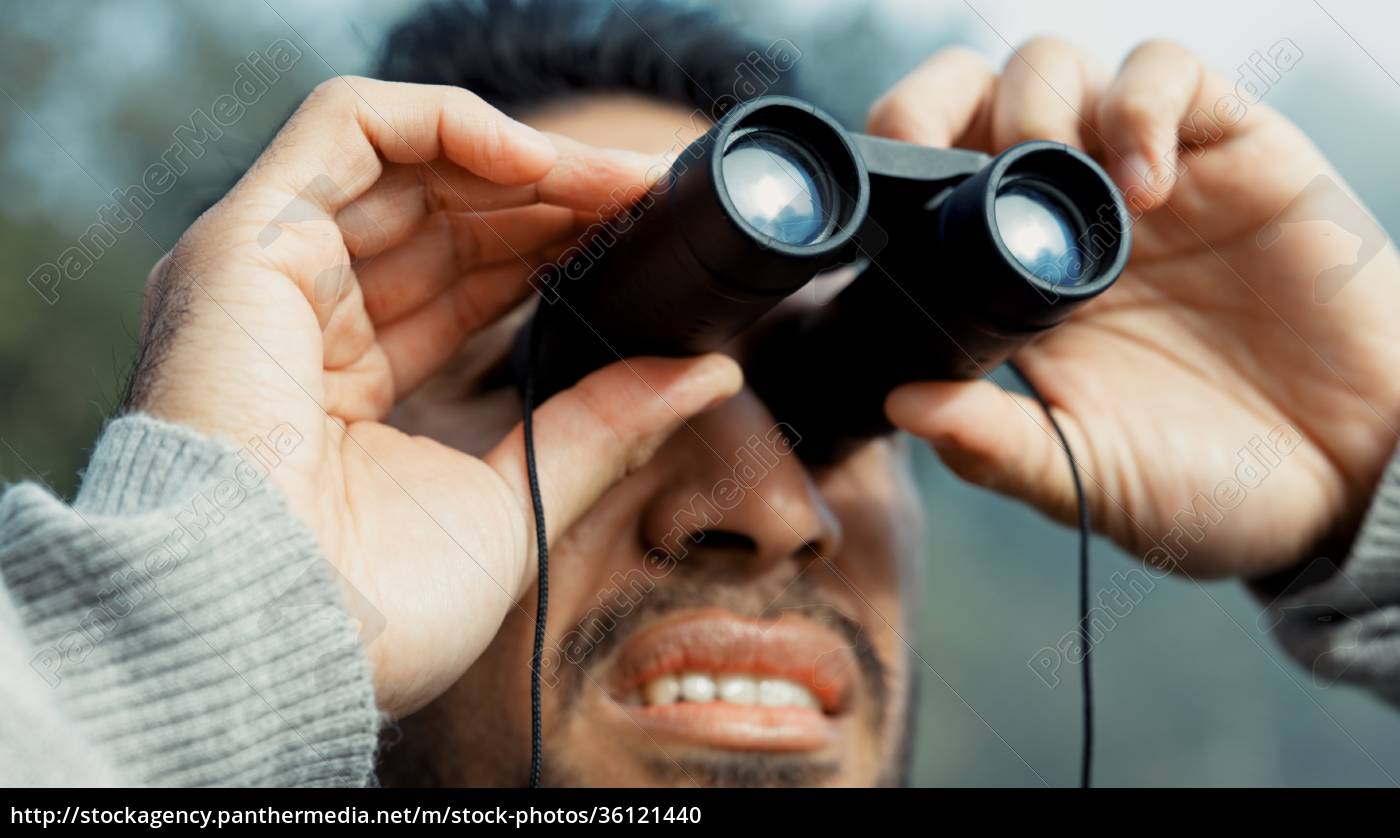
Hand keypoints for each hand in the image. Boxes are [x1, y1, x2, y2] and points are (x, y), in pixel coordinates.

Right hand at [129, 77, 740, 715]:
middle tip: (644, 200)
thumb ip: (602, 422)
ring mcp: (264, 275)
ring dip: (524, 163)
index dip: (548, 251)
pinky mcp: (245, 242)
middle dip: (550, 200)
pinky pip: (349, 129)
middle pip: (438, 219)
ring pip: (405, 164)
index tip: (637, 240)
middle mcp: (296, 321)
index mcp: (342, 388)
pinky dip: (453, 125)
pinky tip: (546, 166)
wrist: (276, 646)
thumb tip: (708, 373)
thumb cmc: (374, 612)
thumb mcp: (517, 499)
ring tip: (620, 183)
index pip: (456, 285)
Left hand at [868, 40, 1399, 577]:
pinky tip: (1145, 184)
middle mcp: (1067, 218)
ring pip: (1059, 69)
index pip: (929, 183)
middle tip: (930, 154)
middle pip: (976, 100)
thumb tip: (900, 403)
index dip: (895, 163)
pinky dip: (1142, 106)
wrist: (1349, 484)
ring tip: (1050, 174)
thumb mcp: (1086, 475)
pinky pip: (1170, 75)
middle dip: (936, 103)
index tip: (875, 192)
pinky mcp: (1230, 152)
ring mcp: (1143, 182)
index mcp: (1012, 285)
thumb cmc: (1207, 486)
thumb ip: (996, 446)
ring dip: (1034, 102)